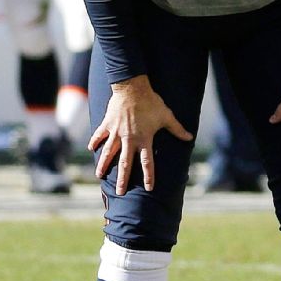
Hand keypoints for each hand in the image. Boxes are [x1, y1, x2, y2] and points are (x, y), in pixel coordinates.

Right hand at [89, 75, 192, 194]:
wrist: (132, 88)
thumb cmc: (151, 102)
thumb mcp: (167, 116)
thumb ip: (177, 129)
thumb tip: (190, 137)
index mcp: (144, 139)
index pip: (147, 162)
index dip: (148, 176)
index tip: (148, 188)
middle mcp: (129, 139)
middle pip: (125, 163)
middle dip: (122, 179)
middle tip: (120, 192)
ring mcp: (116, 132)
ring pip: (108, 152)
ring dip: (103, 165)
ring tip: (99, 176)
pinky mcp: (107, 124)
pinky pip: (98, 136)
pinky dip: (94, 142)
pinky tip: (89, 149)